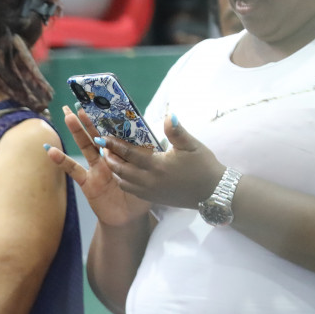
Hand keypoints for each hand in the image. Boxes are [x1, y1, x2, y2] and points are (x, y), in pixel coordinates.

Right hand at [46, 105, 151, 227]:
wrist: (130, 218)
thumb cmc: (142, 195)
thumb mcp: (150, 172)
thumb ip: (151, 154)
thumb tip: (162, 134)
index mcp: (123, 154)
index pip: (116, 132)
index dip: (110, 119)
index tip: (105, 103)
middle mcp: (108, 158)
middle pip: (97, 135)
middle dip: (88, 120)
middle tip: (79, 103)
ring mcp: (96, 169)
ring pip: (85, 146)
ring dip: (77, 131)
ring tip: (68, 116)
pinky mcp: (87, 181)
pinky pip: (73, 170)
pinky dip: (62, 161)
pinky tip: (51, 151)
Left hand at [96, 113, 227, 210]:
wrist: (212, 192)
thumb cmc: (203, 166)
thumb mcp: (191, 145)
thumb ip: (176, 131)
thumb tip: (168, 115)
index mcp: (157, 165)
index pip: (129, 153)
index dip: (114, 145)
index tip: (103, 138)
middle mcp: (149, 180)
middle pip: (120, 169)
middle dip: (109, 158)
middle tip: (102, 147)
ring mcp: (149, 191)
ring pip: (123, 181)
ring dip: (114, 170)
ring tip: (110, 159)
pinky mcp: (152, 198)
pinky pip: (130, 190)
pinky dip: (122, 181)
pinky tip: (122, 173)